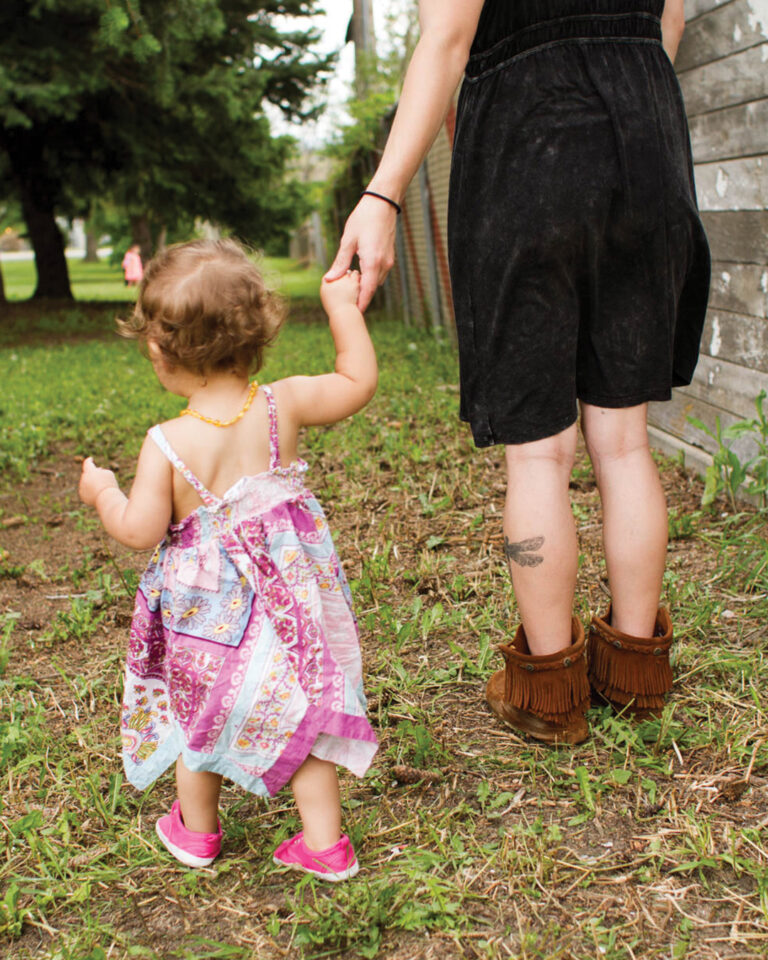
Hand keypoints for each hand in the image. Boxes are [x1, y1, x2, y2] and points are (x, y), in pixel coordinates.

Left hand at [79, 457, 118, 505]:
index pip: (87, 463)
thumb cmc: (109, 485)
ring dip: (93, 483)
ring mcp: (82, 487)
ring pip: (87, 483)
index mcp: (90, 471)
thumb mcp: (109, 474)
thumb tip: (98, 471)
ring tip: (102, 486)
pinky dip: (91, 491)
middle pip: (88, 474)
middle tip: (100, 474)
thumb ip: (102, 471)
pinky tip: (98, 494)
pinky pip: (86, 491)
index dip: (89, 461)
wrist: (106, 498)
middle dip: (93, 474)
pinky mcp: (82, 496)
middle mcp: (84, 478)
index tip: (90, 459)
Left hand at [324, 196, 396, 311]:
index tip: (353, 315)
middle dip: (360, 299)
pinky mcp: (389, 258)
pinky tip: (358, 278)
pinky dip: (369, 279)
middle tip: (348, 308)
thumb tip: (329, 279)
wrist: (383, 203)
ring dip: (365, 289)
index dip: (360, 304)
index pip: (367, 290)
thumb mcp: (348, 240)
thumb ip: (340, 262)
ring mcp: (388, 261)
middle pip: (372, 289)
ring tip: (350, 295)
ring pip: (376, 282)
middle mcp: (383, 264)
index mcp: (372, 261)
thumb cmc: (363, 218)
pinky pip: (378, 274)